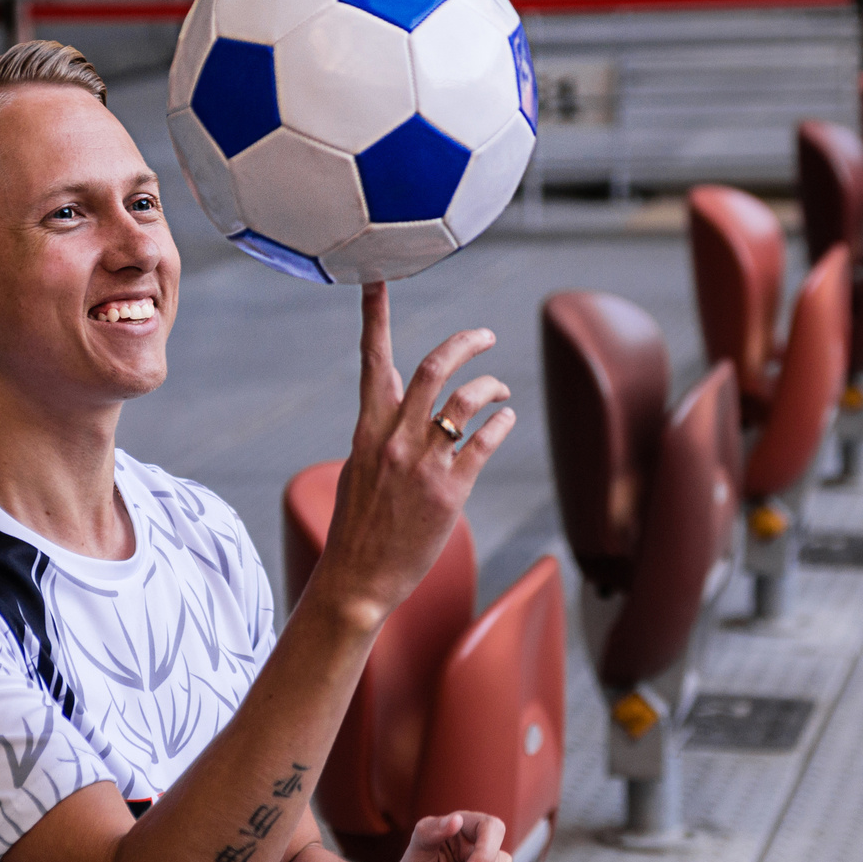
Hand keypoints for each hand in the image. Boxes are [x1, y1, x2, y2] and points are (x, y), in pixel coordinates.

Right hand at [310, 283, 513, 624]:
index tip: (377, 280)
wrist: (357, 580)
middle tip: (485, 335)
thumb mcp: (359, 467)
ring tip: (500, 390)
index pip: (372, 361)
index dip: (375, 317)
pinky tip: (505, 420)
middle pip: (432, 369)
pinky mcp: (450, 491)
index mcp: (367, 429)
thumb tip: (396, 392)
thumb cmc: (359, 526)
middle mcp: (394, 439)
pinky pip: (485, 441)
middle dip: (464, 343)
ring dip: (490, 387)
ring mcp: (422, 464)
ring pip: (465, 401)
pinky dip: (501, 423)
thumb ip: (379, 428)